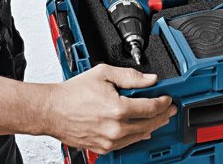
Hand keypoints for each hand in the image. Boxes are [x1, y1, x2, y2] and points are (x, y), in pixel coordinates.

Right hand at [45, 64, 176, 154]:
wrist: (52, 110)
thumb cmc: (73, 93)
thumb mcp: (103, 74)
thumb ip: (130, 76)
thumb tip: (150, 79)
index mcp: (118, 108)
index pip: (151, 107)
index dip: (163, 102)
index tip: (168, 98)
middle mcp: (115, 127)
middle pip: (149, 123)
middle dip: (163, 115)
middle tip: (170, 109)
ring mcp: (109, 140)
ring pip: (140, 135)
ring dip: (152, 126)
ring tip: (159, 119)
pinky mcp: (103, 147)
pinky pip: (127, 144)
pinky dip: (137, 136)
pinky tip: (142, 131)